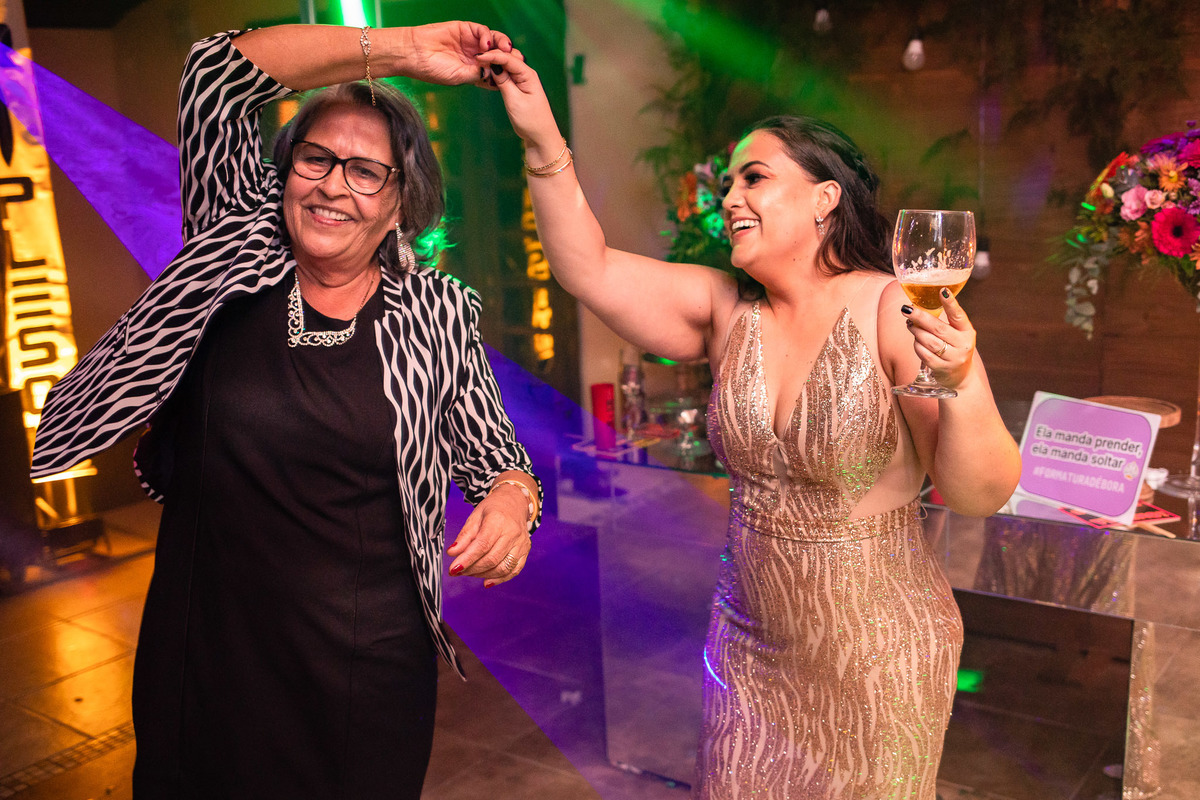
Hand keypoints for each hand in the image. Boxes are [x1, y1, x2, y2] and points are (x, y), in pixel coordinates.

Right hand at [400, 22, 520, 85]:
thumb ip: (479, 74)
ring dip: (502, 45)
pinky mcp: (465, 29)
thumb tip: (496, 72)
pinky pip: (482, 31)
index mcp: (474, 71)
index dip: (506, 71)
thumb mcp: (460, 77)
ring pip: (494, 41)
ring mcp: (470, 42)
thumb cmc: (433, 70)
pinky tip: (486, 44)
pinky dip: (488, 36)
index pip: (496, 70)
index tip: (515, 76)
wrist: (415, 54)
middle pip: (499, 55)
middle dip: (509, 57)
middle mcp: (474, 56)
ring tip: (505, 50)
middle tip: (517, 60)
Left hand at [446, 483, 531, 587]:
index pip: (482, 545)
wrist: (514, 502)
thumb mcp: (475, 516)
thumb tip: (452, 553)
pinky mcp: (525, 551)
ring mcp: (521, 543)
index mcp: (498, 520)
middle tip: (458, 571)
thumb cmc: (493, 509)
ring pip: (502, 568)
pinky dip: (499, 579)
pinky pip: (514, 570)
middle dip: (472, 569)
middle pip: (492, 559)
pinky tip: (486, 581)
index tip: (453, 569)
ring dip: (483, 574)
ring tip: (469, 572)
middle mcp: (513, 533)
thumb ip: (464, 536)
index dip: (467, 559)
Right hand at [474, 48, 563, 153]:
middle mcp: (526, 74)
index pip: (508, 58)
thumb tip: (493, 65)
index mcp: (528, 74)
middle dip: (493, 56)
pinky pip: (506, 76)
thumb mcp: (515, 100)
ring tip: (479, 65)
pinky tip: (487, 75)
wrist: (540, 137)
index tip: (478, 56)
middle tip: (476, 59)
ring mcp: (522, 81)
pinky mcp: (518, 88)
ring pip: (505, 67)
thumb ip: (504, 81)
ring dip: (494, 64)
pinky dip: (496, 75)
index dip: (492, 56)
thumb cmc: (531, 120)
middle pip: (507, 58)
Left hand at [902, 288, 977, 388]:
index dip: (951, 303)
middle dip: (920, 317)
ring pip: (929, 341)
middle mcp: (962, 344)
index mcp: (967, 331)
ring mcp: (953, 358)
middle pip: (938, 328)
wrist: (960, 377)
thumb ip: (945, 321)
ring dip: (916, 331)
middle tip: (907, 309)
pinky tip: (916, 340)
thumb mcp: (957, 334)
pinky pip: (924, 354)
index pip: (958, 315)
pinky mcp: (941, 368)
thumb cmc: (954, 348)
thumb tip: (919, 306)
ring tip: (910, 324)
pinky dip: (917, 345)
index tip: (942, 291)